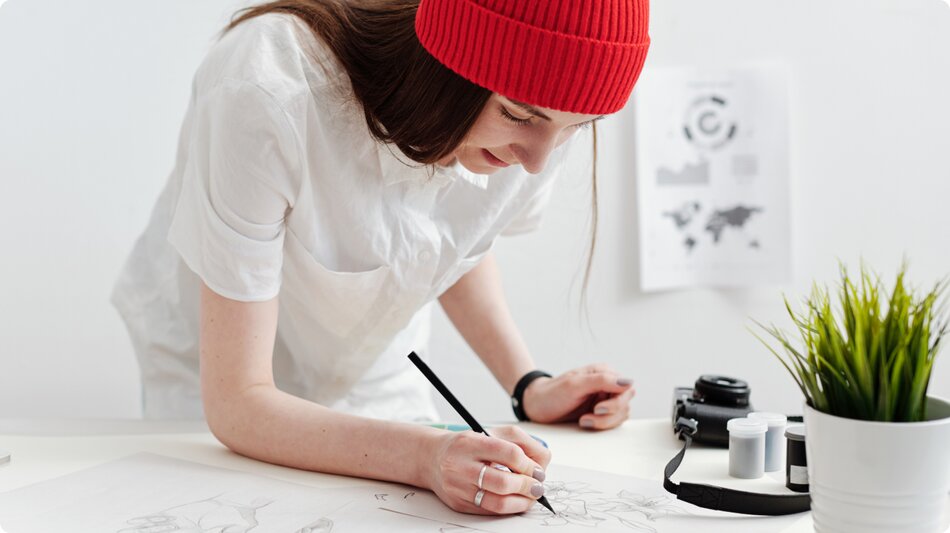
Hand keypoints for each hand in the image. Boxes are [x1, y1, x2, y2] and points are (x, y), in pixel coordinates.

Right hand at [424, 425, 551, 514]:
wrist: (432, 458)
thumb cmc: (467, 445)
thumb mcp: (492, 432)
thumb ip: (521, 442)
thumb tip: (542, 463)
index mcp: (470, 443)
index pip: (509, 453)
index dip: (530, 464)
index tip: (538, 470)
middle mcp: (460, 465)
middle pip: (504, 481)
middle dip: (528, 486)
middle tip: (538, 486)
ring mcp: (457, 487)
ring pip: (497, 501)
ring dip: (521, 502)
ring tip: (531, 496)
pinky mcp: (458, 503)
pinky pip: (489, 510)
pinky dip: (508, 508)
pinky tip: (516, 501)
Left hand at [522, 363, 634, 429]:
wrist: (536, 406)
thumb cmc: (552, 393)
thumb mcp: (575, 384)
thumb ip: (602, 381)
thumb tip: (628, 382)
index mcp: (604, 373)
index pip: (626, 389)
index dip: (615, 403)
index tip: (597, 408)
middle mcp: (608, 385)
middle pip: (625, 405)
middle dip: (607, 416)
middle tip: (586, 417)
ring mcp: (605, 399)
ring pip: (620, 415)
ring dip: (603, 422)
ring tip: (582, 420)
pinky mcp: (601, 412)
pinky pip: (613, 422)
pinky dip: (601, 426)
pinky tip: (584, 422)